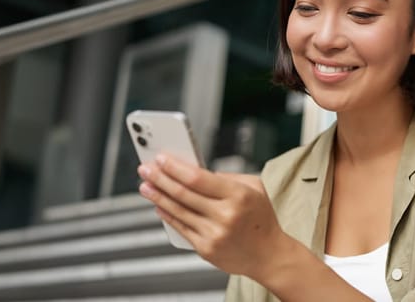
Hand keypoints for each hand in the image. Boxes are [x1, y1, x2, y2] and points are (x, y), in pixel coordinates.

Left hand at [137, 154, 290, 277]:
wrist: (268, 255)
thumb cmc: (261, 219)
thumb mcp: (254, 189)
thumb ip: (228, 176)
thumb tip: (197, 170)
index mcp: (239, 195)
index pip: (197, 178)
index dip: (175, 167)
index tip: (161, 158)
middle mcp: (225, 215)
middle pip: (182, 193)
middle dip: (160, 178)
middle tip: (145, 168)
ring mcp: (214, 234)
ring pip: (177, 210)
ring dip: (157, 196)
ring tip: (145, 185)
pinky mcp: (206, 249)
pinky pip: (180, 228)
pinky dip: (167, 215)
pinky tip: (159, 205)